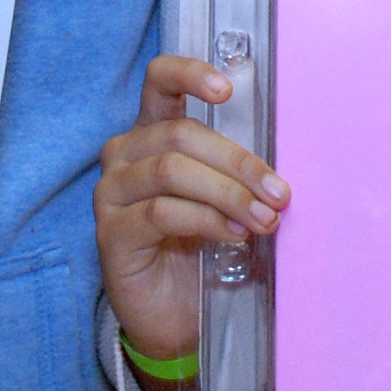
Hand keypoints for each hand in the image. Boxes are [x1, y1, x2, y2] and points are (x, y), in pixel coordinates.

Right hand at [96, 56, 289, 370]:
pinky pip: (161, 212)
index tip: (228, 90)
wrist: (172, 316)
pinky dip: (206, 220)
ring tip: (263, 218)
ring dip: (227, 193)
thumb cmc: (199, 247)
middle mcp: (124, 155)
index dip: (191, 74)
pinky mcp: (110, 233)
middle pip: (181, 135)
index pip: (159, 81)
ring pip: (172, 170)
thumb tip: (280, 172)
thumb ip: (237, 174)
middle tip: (279, 193)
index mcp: (150, 132)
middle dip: (238, 163)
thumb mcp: (221, 199)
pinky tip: (234, 234)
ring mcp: (111, 193)